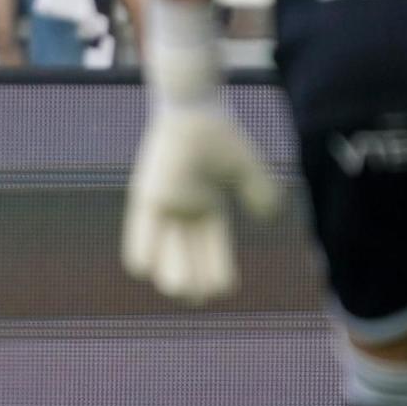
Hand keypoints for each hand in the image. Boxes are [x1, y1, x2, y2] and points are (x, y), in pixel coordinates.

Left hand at [122, 107, 280, 302]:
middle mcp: (186, 213)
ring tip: (179, 289)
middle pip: (190, 261)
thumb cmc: (221, 135)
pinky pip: (138, 232)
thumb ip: (260, 191)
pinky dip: (142, 253)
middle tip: (196, 296)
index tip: (223, 288)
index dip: (219, 274)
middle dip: (194, 283)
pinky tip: (145, 270)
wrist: (194, 109)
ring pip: (164, 254)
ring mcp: (165, 206)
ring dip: (172, 274)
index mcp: (211, 210)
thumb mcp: (246, 168)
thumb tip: (268, 217)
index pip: (216, 253)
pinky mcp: (146, 196)